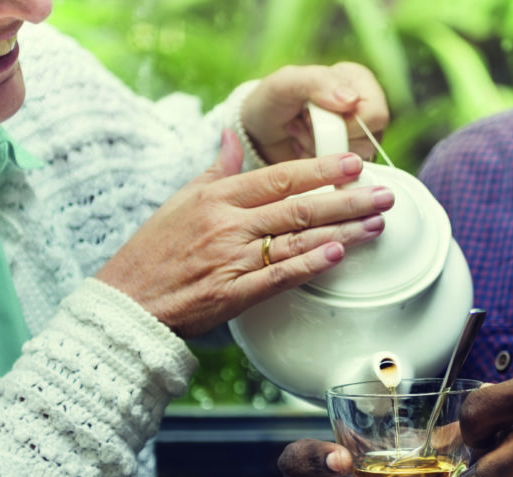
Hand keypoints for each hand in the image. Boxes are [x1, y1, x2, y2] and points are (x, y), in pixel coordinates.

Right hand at [96, 130, 393, 337]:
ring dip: (342, 230)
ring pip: (296, 239)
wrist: (128, 304)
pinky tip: (338, 255)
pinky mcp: (233, 295)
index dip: (321, 169)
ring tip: (376, 223)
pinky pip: (279, 277)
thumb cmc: (152, 253)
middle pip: (298, 205)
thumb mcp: (179, 201)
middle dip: (346, 198)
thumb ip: (213, 170)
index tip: (353, 164)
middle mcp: (227, 224)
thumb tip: (228, 137)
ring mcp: (232, 260)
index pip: (279, 176)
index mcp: (216, 198)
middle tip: (383, 193)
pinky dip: (310, 264)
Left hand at [240, 63, 388, 163]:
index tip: (310, 115)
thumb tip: (351, 100)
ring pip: (356, 160)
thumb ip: (317, 83)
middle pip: (368, 141)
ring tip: (299, 135)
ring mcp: (359, 137)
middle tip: (302, 125)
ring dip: (319, 152)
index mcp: (358, 80)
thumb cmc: (271, 101)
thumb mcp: (286, 83)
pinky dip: (318, 166)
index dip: (344, 125)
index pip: (375, 115)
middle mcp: (365, 107)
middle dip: (327, 139)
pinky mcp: (348, 161)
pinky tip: (302, 151)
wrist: (257, 132)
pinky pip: (344, 175)